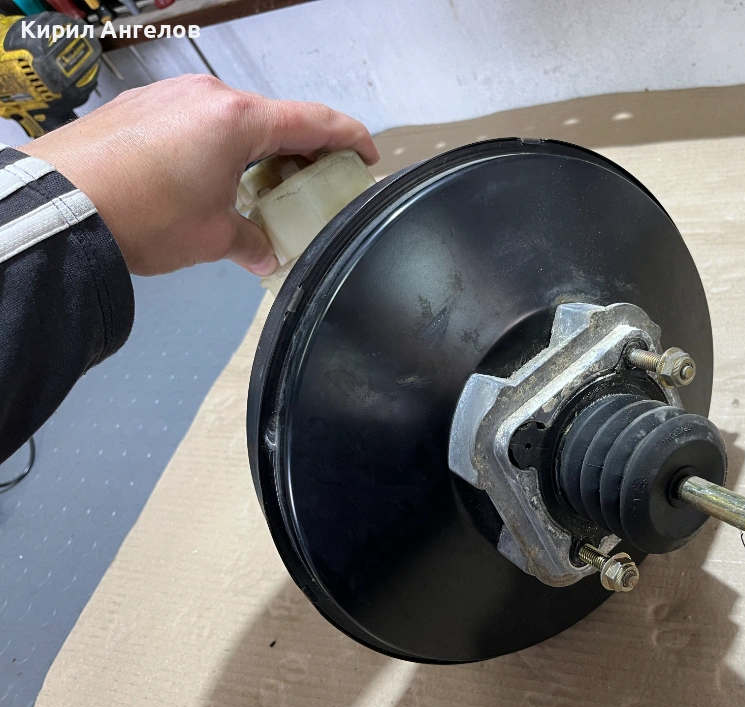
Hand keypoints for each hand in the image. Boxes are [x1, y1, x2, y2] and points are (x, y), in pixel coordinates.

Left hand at [24, 75, 378, 276]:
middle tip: (312, 184)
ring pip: (232, 119)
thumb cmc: (145, 215)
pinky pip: (195, 121)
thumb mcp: (211, 237)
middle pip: (273, 118)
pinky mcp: (140, 106)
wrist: (60, 205)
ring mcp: (170, 95)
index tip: (366, 156)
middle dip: (299, 151)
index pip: (314, 121)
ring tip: (258, 188)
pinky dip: (216, 146)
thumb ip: (250, 241)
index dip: (349, 138)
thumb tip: (265, 256)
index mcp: (239, 118)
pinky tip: (208, 180)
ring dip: (255, 150)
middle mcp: (208, 95)